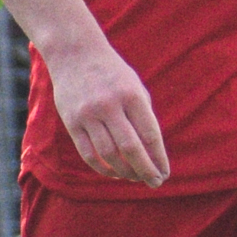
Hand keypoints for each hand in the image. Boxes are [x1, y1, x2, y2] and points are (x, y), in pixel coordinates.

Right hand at [43, 36, 169, 186]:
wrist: (76, 54)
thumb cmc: (113, 74)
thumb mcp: (135, 87)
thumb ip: (143, 116)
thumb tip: (153, 152)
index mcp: (132, 96)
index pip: (149, 135)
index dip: (158, 158)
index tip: (165, 173)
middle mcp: (110, 106)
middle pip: (130, 148)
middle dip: (145, 170)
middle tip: (155, 183)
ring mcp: (88, 115)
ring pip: (108, 154)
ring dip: (124, 172)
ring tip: (135, 178)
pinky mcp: (72, 122)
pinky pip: (88, 153)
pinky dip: (102, 168)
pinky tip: (114, 173)